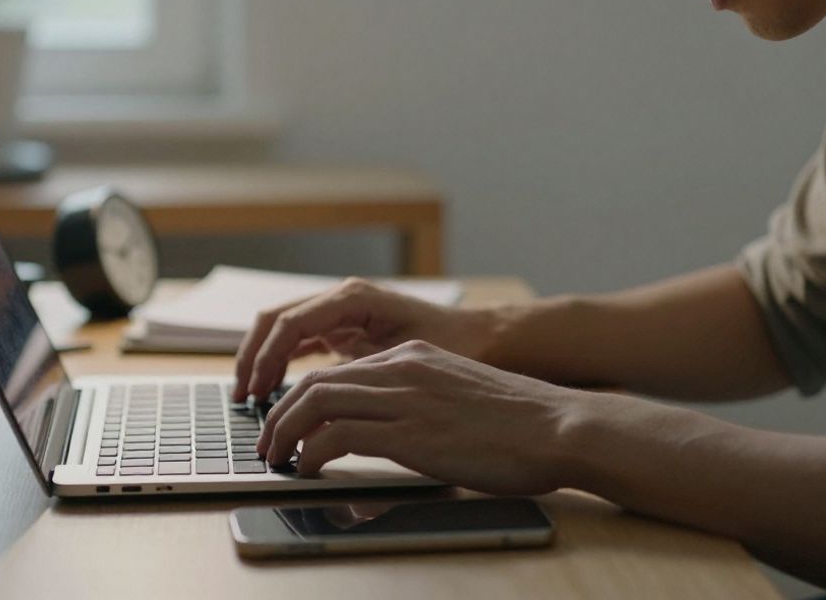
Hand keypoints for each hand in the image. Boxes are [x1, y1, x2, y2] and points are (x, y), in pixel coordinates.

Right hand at [232, 277, 496, 401]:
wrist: (479, 339)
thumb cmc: (452, 345)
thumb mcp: (407, 356)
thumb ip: (362, 367)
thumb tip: (321, 391)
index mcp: (354, 298)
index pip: (291, 322)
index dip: (266, 357)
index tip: (256, 391)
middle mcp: (341, 299)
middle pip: (276, 320)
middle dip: (252, 356)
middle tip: (242, 396)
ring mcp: (339, 312)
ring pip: (282, 329)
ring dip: (261, 360)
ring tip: (249, 397)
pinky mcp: (341, 328)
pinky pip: (298, 340)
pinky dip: (279, 362)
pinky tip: (272, 391)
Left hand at [257, 340, 591, 495]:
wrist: (557, 426)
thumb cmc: (521, 424)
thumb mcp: (461, 396)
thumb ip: (423, 403)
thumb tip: (394, 433)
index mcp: (415, 356)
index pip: (339, 370)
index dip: (302, 397)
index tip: (287, 421)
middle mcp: (404, 368)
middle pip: (317, 381)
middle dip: (280, 413)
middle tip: (268, 443)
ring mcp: (406, 397)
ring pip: (316, 401)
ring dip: (284, 431)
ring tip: (276, 457)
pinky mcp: (410, 431)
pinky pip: (338, 435)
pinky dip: (312, 451)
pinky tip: (308, 469)